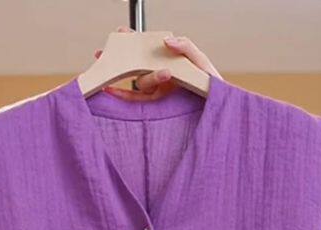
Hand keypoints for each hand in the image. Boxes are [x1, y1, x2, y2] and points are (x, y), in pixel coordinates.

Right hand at [94, 28, 220, 101]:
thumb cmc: (210, 81)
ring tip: (143, 74)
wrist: (218, 104)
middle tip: (102, 53)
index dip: (131, 41)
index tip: (119, 32)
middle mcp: (158, 75)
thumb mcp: (199, 60)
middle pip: (135, 65)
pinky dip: (120, 96)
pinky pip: (134, 100)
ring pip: (137, 81)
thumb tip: (166, 40)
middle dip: (118, 59)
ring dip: (130, 75)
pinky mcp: (155, 106)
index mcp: (166, 61)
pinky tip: (108, 91)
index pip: (145, 49)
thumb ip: (185, 46)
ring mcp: (156, 90)